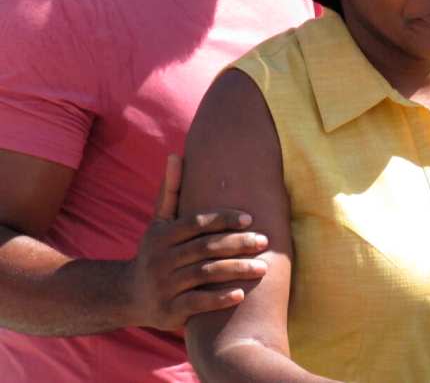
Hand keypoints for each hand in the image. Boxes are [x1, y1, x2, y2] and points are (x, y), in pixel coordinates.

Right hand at [123, 154, 269, 330]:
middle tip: (265, 242)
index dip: (224, 219)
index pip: (197, 223)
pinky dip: (219, 299)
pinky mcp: (167, 310)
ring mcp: (163, 285)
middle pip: (205, 248)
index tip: (251, 219)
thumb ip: (171, 191)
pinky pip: (196, 303)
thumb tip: (174, 154)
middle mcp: (161, 259)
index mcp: (163, 235)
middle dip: (237, 244)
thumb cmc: (154, 251)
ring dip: (235, 270)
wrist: (127, 295)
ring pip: (204, 274)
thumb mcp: (159, 222)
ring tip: (263, 268)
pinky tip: (241, 294)